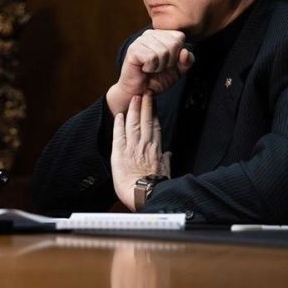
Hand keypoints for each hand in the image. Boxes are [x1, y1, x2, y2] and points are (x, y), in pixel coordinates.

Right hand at [106, 30, 192, 115]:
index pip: (179, 37)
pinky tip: (144, 69)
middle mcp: (150, 34)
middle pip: (173, 43)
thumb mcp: (178, 71)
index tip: (168, 62)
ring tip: (151, 68)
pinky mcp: (133, 50)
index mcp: (162, 35)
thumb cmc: (157, 79)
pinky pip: (151, 57)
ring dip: (160, 66)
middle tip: (159, 67)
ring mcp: (140, 40)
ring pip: (163, 51)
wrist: (140, 92)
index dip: (178, 54)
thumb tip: (185, 52)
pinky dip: (151, 68)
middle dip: (170, 61)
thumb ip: (187, 61)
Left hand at [111, 93, 170, 210]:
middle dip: (145, 105)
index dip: (154, 113)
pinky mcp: (120, 152)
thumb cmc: (155, 188)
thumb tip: (169, 154)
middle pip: (146, 120)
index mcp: (156, 150)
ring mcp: (132, 147)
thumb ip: (166, 161)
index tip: (153, 104)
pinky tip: (119, 115)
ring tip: (134, 98)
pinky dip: (118, 124)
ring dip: (134, 109)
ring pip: (133, 123)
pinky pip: (119, 134)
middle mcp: (145, 145)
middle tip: (145, 92)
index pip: (156, 127)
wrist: (144, 196)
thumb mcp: (166, 173)